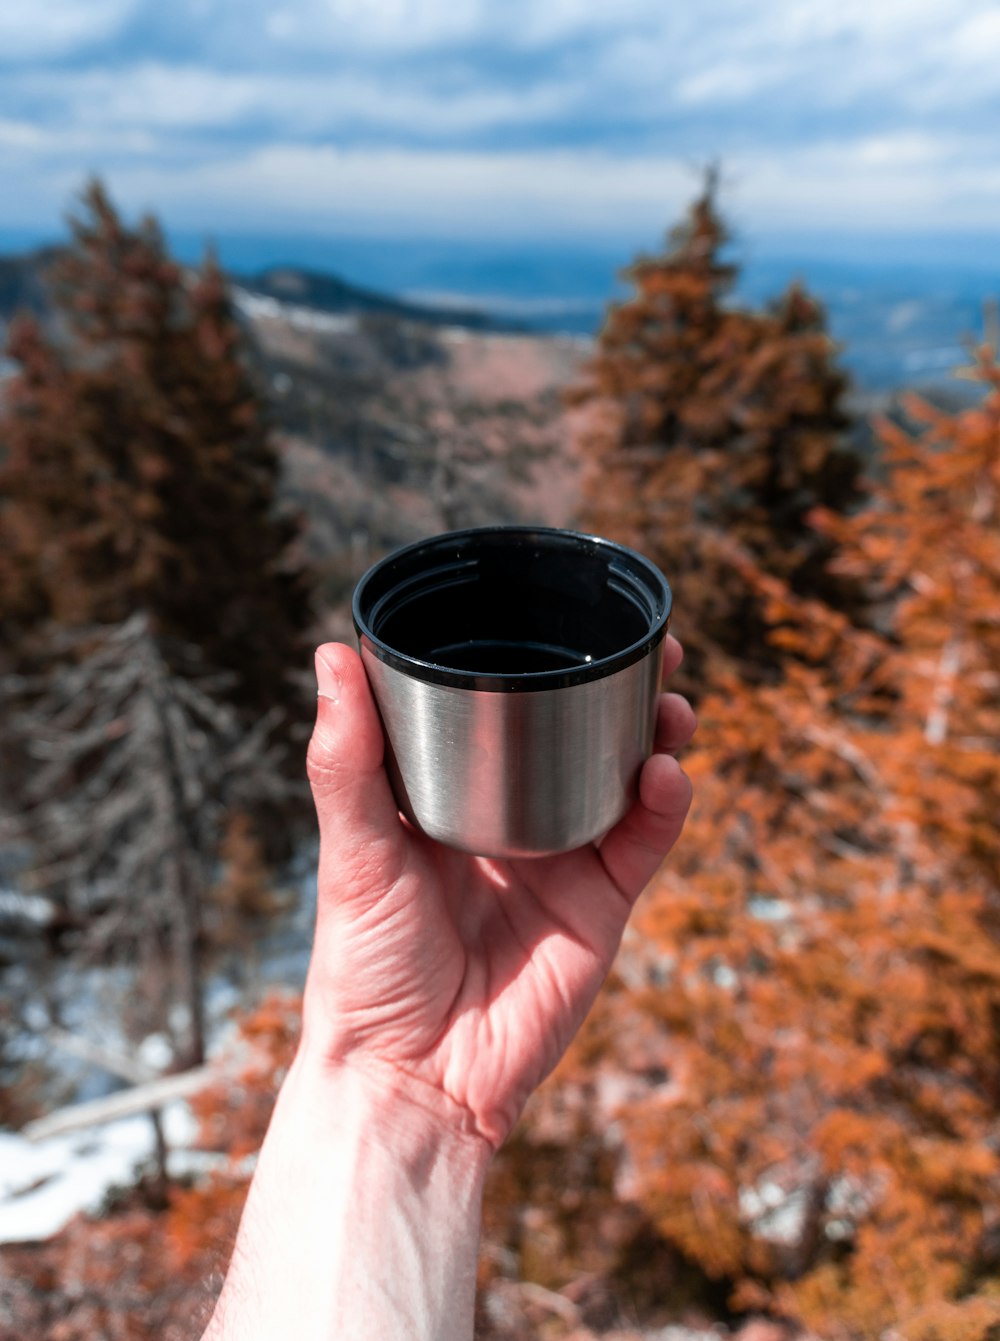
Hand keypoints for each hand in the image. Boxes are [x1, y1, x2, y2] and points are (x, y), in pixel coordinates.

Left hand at [302, 636, 694, 1147]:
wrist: (413, 1075)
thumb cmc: (365, 966)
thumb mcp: (352, 852)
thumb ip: (346, 759)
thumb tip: (330, 652)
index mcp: (454, 797)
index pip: (503, 714)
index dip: (539, 665)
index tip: (560, 613)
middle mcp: (514, 819)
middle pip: (581, 737)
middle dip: (620, 691)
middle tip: (651, 647)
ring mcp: (563, 860)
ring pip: (625, 780)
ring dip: (657, 734)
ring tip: (671, 698)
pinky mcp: (601, 906)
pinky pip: (643, 843)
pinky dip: (662, 804)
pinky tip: (664, 770)